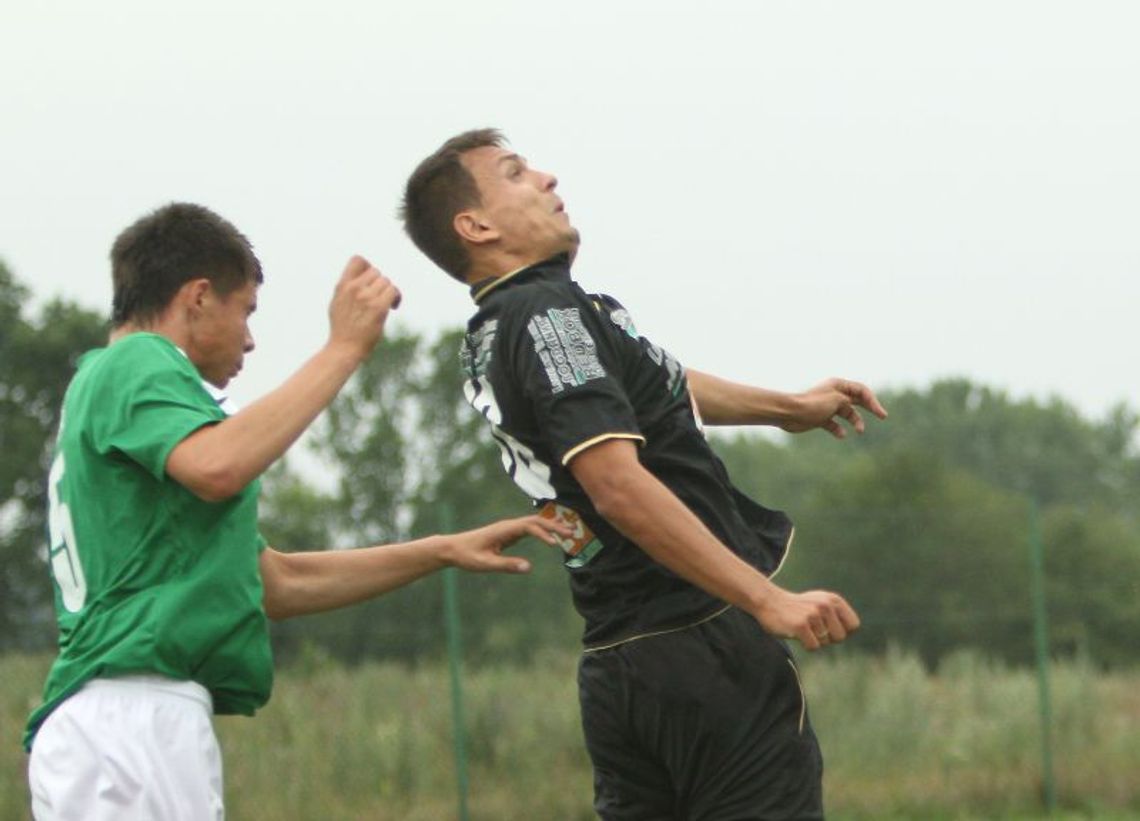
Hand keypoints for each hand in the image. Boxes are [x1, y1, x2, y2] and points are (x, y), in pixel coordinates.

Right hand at [327, 255, 401, 359]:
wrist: (344, 348)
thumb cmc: (342, 328)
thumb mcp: (337, 302)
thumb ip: (347, 287)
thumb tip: (362, 276)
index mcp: (342, 285)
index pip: (358, 260)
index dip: (368, 266)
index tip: (370, 280)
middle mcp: (354, 289)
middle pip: (376, 272)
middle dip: (380, 284)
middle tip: (379, 297)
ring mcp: (366, 298)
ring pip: (386, 281)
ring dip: (389, 291)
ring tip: (386, 303)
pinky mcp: (378, 308)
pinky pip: (393, 291)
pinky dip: (397, 298)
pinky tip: (394, 307)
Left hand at [442, 515, 572, 573]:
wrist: (453, 548)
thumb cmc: (468, 556)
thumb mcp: (486, 564)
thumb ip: (507, 565)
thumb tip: (528, 567)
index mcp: (504, 530)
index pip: (529, 527)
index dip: (543, 534)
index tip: (555, 545)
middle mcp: (508, 526)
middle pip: (536, 521)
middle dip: (554, 526)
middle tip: (572, 533)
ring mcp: (509, 529)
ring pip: (534, 523)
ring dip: (551, 527)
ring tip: (569, 534)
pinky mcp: (509, 534)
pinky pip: (530, 529)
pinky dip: (543, 531)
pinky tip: (552, 537)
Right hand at [752, 588, 860, 650]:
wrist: (768, 601)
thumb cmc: (796, 607)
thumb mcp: (820, 602)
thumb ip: (837, 613)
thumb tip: (853, 630)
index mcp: (833, 600)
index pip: (853, 626)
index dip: (841, 631)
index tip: (827, 626)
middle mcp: (826, 605)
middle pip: (840, 637)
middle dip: (827, 638)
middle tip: (812, 627)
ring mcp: (813, 615)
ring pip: (825, 643)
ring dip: (813, 639)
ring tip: (802, 627)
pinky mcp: (801, 625)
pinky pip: (814, 647)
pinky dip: (805, 644)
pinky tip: (795, 632)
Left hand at [784, 378, 887, 437]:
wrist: (789, 413)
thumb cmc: (813, 404)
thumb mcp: (837, 400)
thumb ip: (849, 402)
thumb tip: (851, 409)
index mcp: (838, 385)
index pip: (861, 391)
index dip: (873, 401)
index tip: (880, 414)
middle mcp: (834, 395)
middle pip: (857, 400)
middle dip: (870, 407)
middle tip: (883, 416)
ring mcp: (827, 407)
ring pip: (847, 414)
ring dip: (856, 421)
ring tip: (859, 430)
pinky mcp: (820, 419)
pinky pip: (834, 425)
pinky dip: (839, 430)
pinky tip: (841, 435)